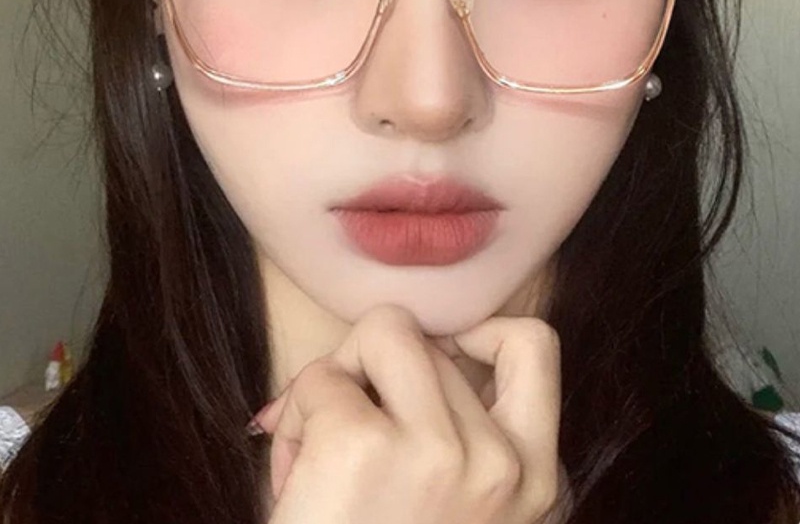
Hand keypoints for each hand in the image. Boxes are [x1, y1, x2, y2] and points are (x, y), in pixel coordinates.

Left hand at [254, 304, 568, 523]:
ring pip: (383, 331)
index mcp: (532, 482)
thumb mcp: (454, 509)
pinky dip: (296, 411)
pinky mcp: (363, 447)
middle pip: (430, 340)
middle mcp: (500, 464)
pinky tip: (293, 472)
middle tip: (347, 419)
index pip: (534, 347)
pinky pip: (320, 378)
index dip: (479, 330)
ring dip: (339, 375)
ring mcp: (438, 453)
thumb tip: (404, 354)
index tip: (435, 354)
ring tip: (319, 439)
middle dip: (378, 365)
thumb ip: (454, 434)